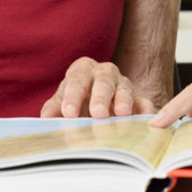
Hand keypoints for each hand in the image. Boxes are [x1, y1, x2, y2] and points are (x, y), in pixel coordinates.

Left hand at [40, 57, 156, 118]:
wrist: (93, 110)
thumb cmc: (74, 104)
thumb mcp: (62, 104)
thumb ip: (54, 109)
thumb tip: (47, 117)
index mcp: (82, 71)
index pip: (77, 78)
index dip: (74, 94)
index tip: (69, 113)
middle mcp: (105, 74)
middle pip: (104, 79)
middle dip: (101, 96)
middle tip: (97, 114)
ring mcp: (123, 86)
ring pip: (125, 88)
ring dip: (123, 101)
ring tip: (121, 114)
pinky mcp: (138, 101)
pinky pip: (144, 103)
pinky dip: (144, 111)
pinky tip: (144, 120)